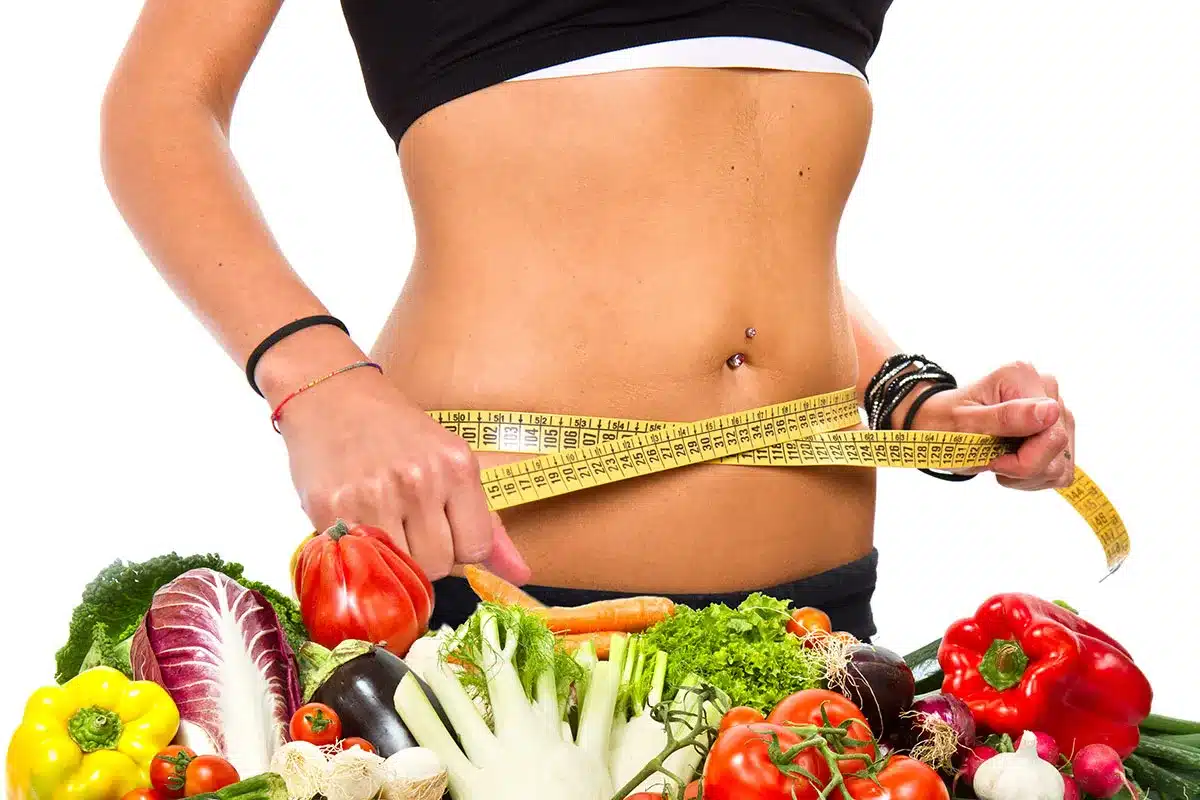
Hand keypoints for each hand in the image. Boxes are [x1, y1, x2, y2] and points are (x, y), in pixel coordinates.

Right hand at [276, 367, 531, 582]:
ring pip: (398, 571)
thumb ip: (488, 524)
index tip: (441, 528)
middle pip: (437, 566)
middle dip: (424, 555)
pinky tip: (354, 520)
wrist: (331, 397)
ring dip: (390, 557)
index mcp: (457, 467)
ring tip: (380, 522)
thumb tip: (522, 574)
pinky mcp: (330, 508)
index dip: (458, 547)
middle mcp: (419, 481)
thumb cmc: (398, 433)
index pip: (475, 548)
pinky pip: (356, 561)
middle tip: (405, 524)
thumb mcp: (452, 464)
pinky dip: (356, 551)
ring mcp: (373, 495)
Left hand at [906, 361, 1075, 489]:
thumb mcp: (966, 423)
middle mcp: (1045, 387)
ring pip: (1062, 462)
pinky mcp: (1058, 430)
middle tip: (992, 459)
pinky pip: (1061, 469)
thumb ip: (1007, 417)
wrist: (937, 427)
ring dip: (1027, 474)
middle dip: (1024, 467)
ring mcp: (1055, 409)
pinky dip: (1034, 477)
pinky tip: (1011, 466)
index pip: (1051, 433)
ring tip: (999, 461)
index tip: (994, 459)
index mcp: (1022, 377)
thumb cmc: (944, 423)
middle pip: (1058, 446)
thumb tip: (1051, 410)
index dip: (1024, 459)